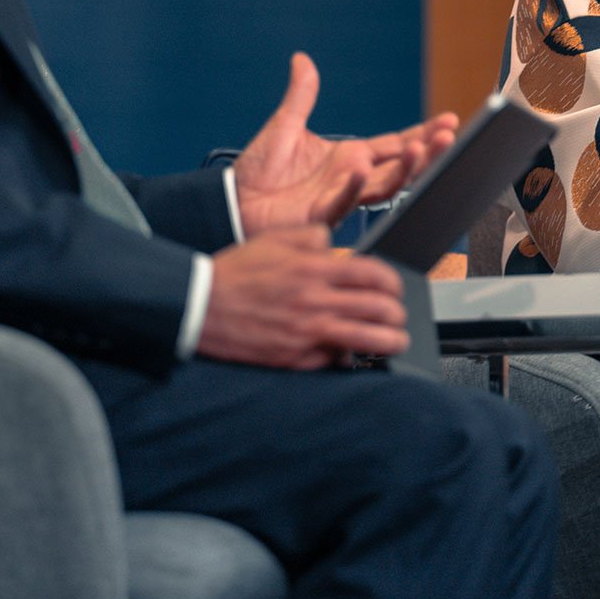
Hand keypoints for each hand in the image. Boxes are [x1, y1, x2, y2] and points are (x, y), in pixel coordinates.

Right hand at [197, 225, 408, 368]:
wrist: (200, 306)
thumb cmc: (236, 272)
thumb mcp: (274, 239)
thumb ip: (311, 236)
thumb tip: (335, 244)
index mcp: (314, 269)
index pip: (373, 274)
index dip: (393, 281)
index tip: (395, 287)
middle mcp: (316, 302)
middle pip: (379, 309)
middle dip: (398, 313)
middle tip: (398, 315)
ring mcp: (308, 334)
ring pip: (367, 340)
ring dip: (390, 342)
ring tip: (396, 341)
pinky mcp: (296, 359)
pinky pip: (335, 362)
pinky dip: (349, 359)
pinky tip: (354, 356)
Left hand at [232, 52, 457, 235]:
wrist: (232, 201)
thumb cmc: (258, 170)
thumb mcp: (283, 125)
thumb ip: (300, 96)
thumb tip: (302, 60)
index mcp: (348, 156)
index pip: (395, 144)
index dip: (423, 134)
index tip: (450, 122)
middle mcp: (351, 178)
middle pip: (401, 167)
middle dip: (427, 153)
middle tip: (448, 137)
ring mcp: (339, 197)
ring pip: (383, 187)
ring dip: (403, 170)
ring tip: (420, 149)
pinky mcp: (320, 215)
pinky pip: (342, 203)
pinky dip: (353, 188)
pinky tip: (362, 169)